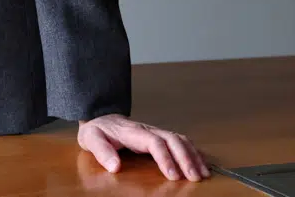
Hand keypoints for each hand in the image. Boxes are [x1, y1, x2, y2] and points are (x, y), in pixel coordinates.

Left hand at [77, 114, 210, 181]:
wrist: (99, 116)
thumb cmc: (97, 130)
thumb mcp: (91, 139)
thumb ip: (102, 151)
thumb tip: (115, 166)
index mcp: (133, 132)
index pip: (154, 142)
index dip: (166, 158)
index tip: (173, 176)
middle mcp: (148, 129)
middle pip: (173, 139)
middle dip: (186, 158)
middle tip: (194, 177)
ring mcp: (155, 131)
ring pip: (180, 139)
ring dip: (193, 155)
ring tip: (203, 173)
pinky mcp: (159, 136)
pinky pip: (180, 141)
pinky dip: (193, 151)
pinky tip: (201, 162)